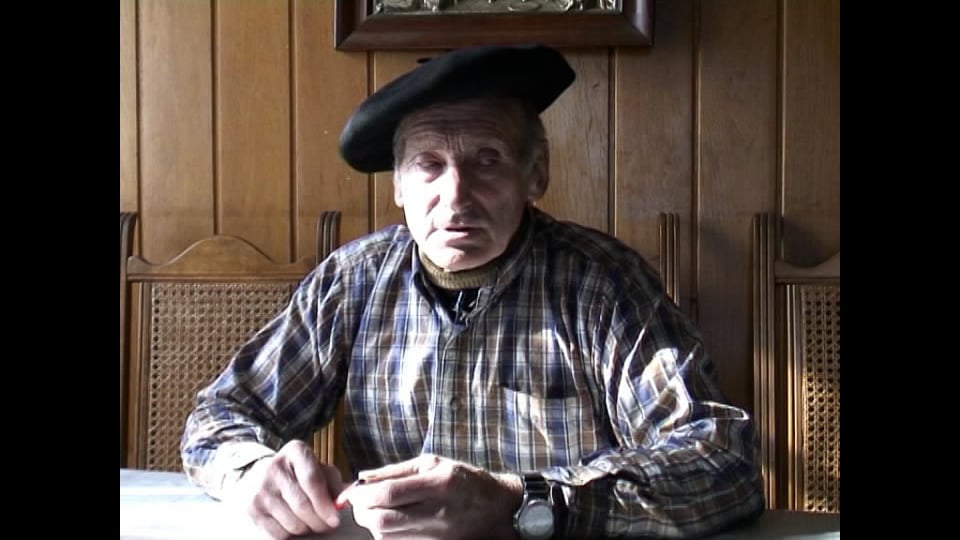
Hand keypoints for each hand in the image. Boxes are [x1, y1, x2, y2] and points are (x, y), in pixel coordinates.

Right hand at [228, 440, 345, 538]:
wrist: (258, 475)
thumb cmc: (297, 473)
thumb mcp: (318, 468)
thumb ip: (334, 483)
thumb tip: (344, 502)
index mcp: (295, 451)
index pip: (312, 480)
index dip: (325, 504)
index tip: (335, 519)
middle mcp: (274, 467)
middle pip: (303, 505)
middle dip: (319, 521)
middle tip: (327, 525)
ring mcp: (260, 488)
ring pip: (292, 523)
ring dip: (306, 528)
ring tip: (309, 521)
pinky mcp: (252, 508)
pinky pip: (278, 533)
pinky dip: (290, 534)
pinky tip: (292, 522)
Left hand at [339, 453, 522, 539]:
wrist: (497, 508)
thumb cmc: (464, 480)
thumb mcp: (433, 463)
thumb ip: (396, 471)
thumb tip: (363, 478)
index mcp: (437, 484)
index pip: (389, 494)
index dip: (363, 495)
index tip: (352, 493)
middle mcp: (436, 512)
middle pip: (383, 520)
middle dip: (363, 512)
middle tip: (359, 504)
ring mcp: (436, 534)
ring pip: (387, 536)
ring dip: (373, 523)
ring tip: (375, 510)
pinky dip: (387, 534)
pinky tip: (391, 522)